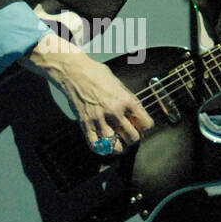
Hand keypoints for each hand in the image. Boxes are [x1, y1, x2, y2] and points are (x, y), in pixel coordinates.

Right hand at [23, 33, 154, 152]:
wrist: (75, 72)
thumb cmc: (96, 74)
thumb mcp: (119, 84)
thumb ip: (128, 100)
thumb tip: (136, 114)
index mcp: (126, 100)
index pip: (146, 123)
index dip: (145, 126)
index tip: (141, 126)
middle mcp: (115, 112)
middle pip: (133, 137)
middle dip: (133, 138)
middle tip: (130, 135)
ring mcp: (100, 119)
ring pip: (115, 146)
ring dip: (119, 147)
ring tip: (119, 144)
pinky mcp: (86, 124)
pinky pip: (95, 145)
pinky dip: (101, 149)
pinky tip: (104, 145)